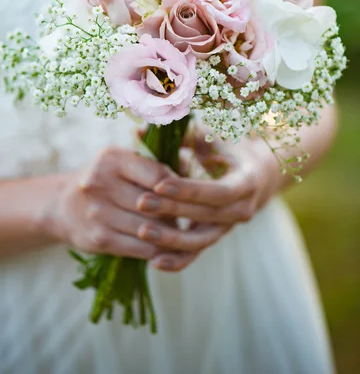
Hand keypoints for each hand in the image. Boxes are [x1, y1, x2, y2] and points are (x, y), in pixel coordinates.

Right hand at [39, 147, 222, 260]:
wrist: (61, 206)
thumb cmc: (104, 180)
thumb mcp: (120, 162)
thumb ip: (152, 165)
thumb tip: (190, 174)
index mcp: (111, 159)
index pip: (158, 175)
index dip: (176, 186)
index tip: (185, 192)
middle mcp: (100, 183)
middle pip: (155, 203)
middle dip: (176, 212)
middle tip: (190, 216)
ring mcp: (97, 212)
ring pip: (151, 228)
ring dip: (169, 233)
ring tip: (179, 230)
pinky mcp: (98, 239)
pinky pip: (140, 248)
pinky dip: (156, 249)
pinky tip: (164, 246)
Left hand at [137, 130, 282, 271]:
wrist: (251, 175)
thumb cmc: (223, 148)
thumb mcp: (210, 137)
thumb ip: (181, 134)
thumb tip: (143, 131)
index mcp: (246, 182)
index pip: (218, 191)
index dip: (189, 189)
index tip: (159, 183)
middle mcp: (242, 209)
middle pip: (206, 215)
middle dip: (172, 209)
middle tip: (141, 203)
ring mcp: (228, 228)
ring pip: (201, 240)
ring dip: (171, 238)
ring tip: (142, 232)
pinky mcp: (214, 238)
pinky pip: (196, 254)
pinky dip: (177, 260)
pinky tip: (154, 262)